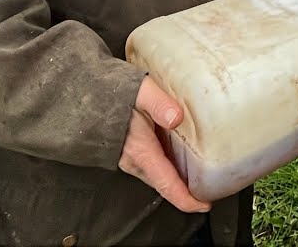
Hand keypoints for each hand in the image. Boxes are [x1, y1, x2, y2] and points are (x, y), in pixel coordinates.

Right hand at [119, 76, 210, 212]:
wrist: (85, 95)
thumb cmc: (112, 94)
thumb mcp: (141, 92)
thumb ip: (159, 104)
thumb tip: (176, 118)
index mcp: (141, 152)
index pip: (168, 186)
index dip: (188, 200)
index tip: (206, 205)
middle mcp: (135, 161)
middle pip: (166, 185)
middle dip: (189, 191)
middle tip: (212, 187)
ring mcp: (131, 159)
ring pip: (160, 176)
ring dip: (179, 179)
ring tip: (203, 174)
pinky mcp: (130, 152)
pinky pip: (153, 166)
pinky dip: (170, 167)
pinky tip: (182, 156)